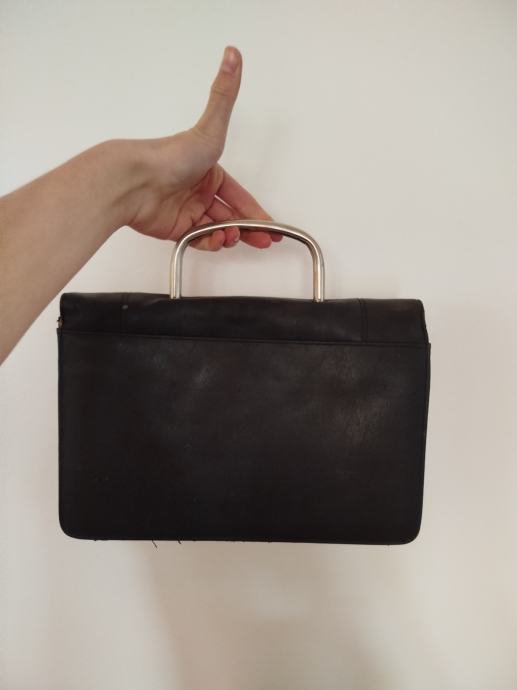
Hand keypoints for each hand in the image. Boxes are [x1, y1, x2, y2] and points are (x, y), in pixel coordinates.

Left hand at [121, 46, 282, 251]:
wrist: (136, 180)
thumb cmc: (171, 155)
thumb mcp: (209, 127)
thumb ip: (224, 94)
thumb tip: (233, 54)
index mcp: (209, 171)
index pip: (239, 196)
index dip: (256, 212)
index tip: (272, 227)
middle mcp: (198, 191)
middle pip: (230, 216)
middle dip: (248, 230)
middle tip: (263, 241)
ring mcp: (186, 211)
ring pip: (216, 230)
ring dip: (229, 236)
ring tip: (231, 237)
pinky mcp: (174, 229)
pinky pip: (198, 241)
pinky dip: (209, 243)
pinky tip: (215, 239)